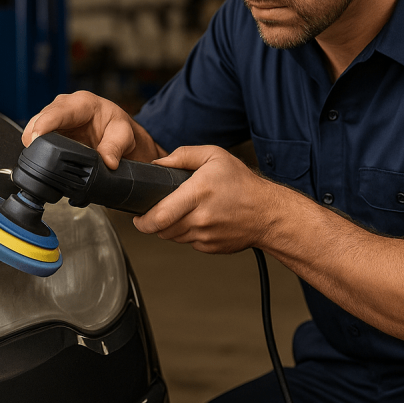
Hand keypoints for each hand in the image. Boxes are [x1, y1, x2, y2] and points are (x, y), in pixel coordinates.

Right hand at [22, 91, 160, 168]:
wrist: (116, 131)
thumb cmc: (117, 127)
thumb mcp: (123, 136)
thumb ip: (115, 148)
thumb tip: (108, 162)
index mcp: (82, 103)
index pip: (57, 112)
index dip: (43, 125)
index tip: (36, 139)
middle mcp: (64, 106)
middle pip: (38, 120)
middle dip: (35, 138)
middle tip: (40, 159)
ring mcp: (54, 116)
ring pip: (32, 129)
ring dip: (35, 144)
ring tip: (45, 161)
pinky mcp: (49, 128)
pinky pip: (35, 137)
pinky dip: (37, 148)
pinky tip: (45, 157)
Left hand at [133, 145, 281, 253]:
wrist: (267, 213)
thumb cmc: (242, 184)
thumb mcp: (214, 156)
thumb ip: (183, 155)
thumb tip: (158, 163)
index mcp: (198, 193)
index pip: (159, 215)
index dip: (142, 220)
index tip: (136, 216)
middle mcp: (200, 217)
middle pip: (161, 230)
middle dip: (151, 224)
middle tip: (150, 215)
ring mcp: (205, 235)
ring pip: (173, 237)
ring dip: (169, 227)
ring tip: (179, 212)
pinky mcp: (210, 247)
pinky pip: (188, 242)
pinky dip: (186, 233)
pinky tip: (197, 220)